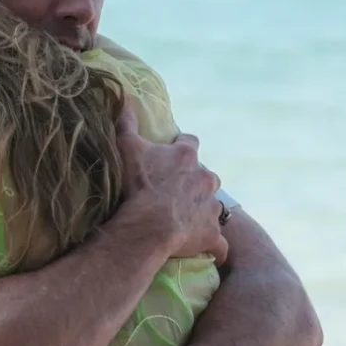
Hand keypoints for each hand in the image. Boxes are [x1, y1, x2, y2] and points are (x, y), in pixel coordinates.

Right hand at [115, 102, 227, 265]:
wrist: (149, 224)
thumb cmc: (137, 184)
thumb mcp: (126, 146)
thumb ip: (127, 121)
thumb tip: (125, 95)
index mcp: (187, 155)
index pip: (190, 142)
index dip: (181, 148)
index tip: (172, 155)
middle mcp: (206, 178)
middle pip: (206, 176)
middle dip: (195, 183)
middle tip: (175, 193)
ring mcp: (212, 207)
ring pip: (214, 206)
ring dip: (202, 211)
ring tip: (185, 221)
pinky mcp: (213, 234)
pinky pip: (219, 243)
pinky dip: (214, 245)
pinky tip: (207, 251)